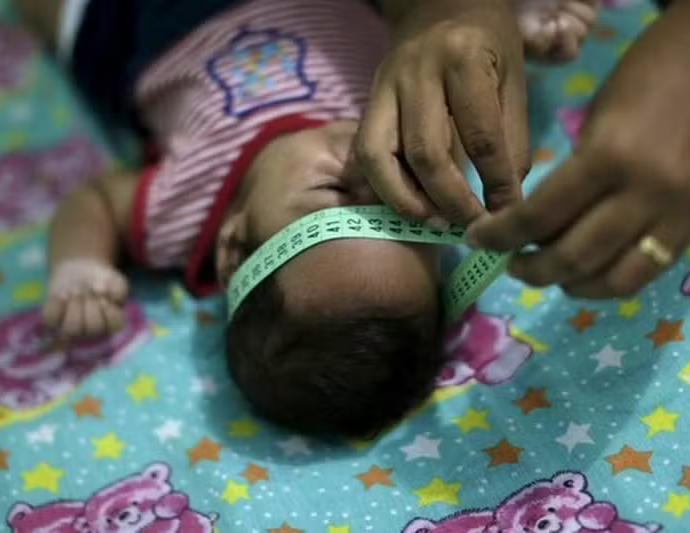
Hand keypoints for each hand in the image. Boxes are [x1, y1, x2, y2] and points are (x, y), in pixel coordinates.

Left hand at [43, 259, 128, 337]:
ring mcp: (71, 328)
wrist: (79, 272)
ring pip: (71, 330)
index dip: (108, 309)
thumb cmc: (101, 280)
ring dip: (74, 307)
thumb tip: (103, 292)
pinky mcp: (53, 321)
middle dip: (91, 306)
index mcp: (111, 323)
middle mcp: (92, 331)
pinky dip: (56, 305)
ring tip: (75, 292)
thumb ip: (119, 288)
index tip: (103, 294)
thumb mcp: (115, 280)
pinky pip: (51, 321)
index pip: (114, 325)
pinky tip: (61, 295)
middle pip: (93, 329)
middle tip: (87, 291)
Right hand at [355, 0, 528, 225]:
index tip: (508, 214)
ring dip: (405, 200)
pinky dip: (383, 186)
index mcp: (464, 59)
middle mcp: (416, 71)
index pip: (481, 136)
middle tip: (470, 226)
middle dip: (450, 200)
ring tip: (431, 222)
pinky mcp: (367, 100)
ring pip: (380, 156)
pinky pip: (364, 153)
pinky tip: (407, 203)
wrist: (439, 4)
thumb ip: (510, 139)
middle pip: (425, 152)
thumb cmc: (487, 43)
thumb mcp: (512, 80)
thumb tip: (505, 202)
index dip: (496, 184)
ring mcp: (383, 86)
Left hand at [466, 1, 689, 297]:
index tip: (477, 239)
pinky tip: (586, 275)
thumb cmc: (648, 77)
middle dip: (530, 269)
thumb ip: (569, 176)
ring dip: (568, 284)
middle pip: (572, 257)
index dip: (499, 236)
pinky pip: (645, 273)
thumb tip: (536, 224)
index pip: (538, 217)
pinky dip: (608, 283)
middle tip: (509, 263)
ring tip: (545, 273)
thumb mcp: (596, 120)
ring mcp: (675, 216)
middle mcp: (643, 195)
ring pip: (611, 278)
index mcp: (608, 158)